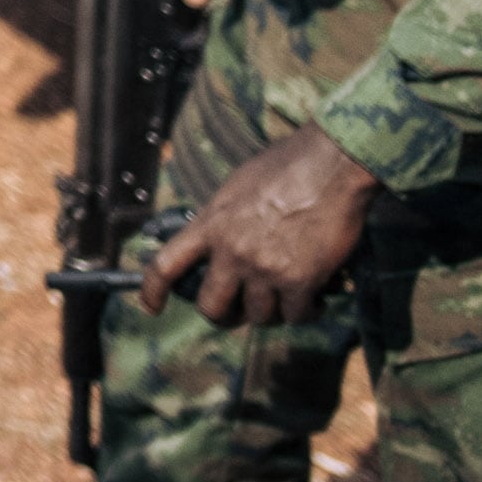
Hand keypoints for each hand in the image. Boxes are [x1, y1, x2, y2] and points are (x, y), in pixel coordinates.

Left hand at [140, 126, 375, 329]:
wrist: (330, 165)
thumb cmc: (287, 166)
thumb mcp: (236, 188)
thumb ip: (221, 218)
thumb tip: (217, 238)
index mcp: (211, 224)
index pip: (166, 265)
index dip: (152, 290)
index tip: (151, 306)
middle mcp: (232, 251)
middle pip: (212, 306)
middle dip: (223, 316)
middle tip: (237, 312)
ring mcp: (264, 269)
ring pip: (258, 316)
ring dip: (271, 312)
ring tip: (284, 299)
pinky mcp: (299, 281)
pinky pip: (296, 316)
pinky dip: (306, 312)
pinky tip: (313, 301)